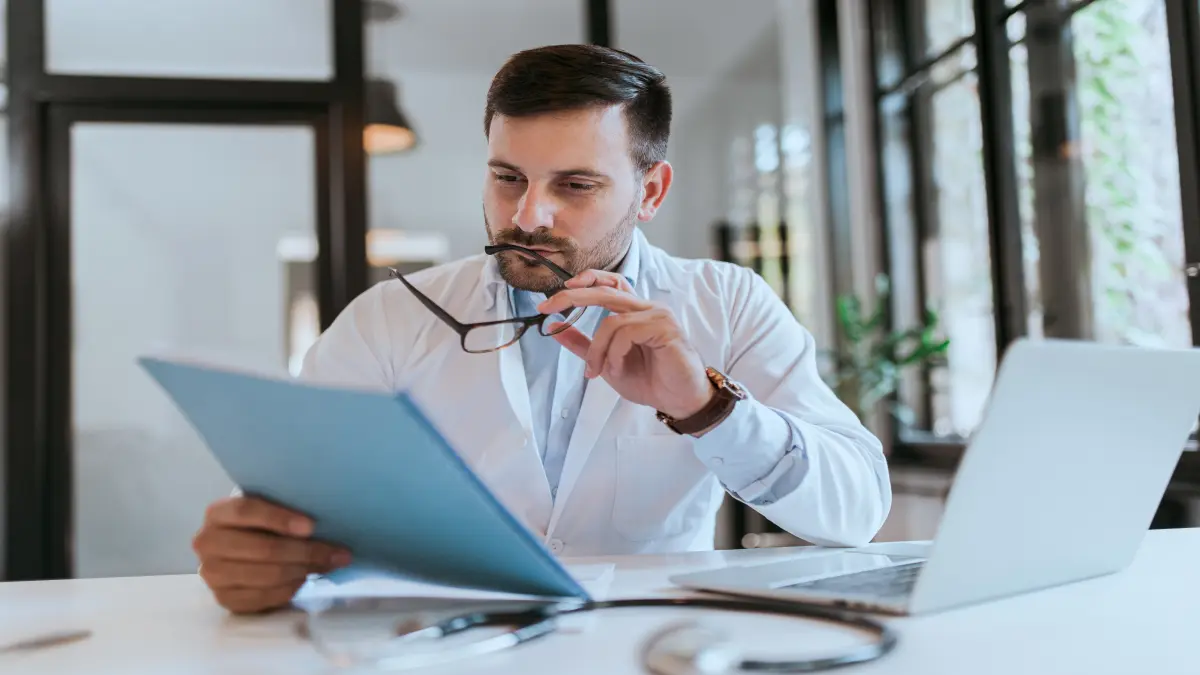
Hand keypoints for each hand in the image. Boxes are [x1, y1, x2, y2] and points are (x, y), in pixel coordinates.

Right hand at [192, 496, 351, 613]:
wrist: (234, 551)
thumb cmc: (258, 525)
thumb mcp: (266, 510)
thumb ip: (285, 512)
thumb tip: (327, 525)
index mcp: (217, 513)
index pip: (247, 511)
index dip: (280, 518)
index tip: (312, 526)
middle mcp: (207, 542)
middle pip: (263, 548)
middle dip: (305, 552)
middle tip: (337, 554)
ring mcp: (212, 574)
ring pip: (266, 575)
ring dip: (302, 571)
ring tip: (325, 566)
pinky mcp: (223, 598)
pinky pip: (263, 597)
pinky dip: (289, 589)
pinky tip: (304, 580)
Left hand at [539, 269, 713, 418]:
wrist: (679, 401)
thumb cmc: (651, 381)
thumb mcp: (607, 362)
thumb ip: (583, 344)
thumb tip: (555, 328)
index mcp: (635, 311)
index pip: (610, 282)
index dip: (585, 280)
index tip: (558, 293)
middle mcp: (647, 308)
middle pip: (605, 290)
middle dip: (573, 297)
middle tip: (548, 307)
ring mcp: (658, 316)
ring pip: (611, 320)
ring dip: (596, 349)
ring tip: (597, 371)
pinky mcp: (665, 329)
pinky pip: (626, 333)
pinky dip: (613, 353)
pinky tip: (616, 368)